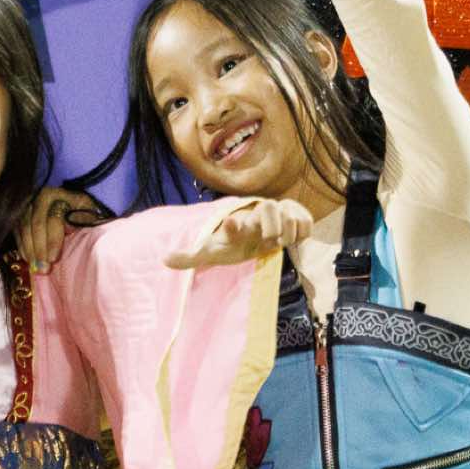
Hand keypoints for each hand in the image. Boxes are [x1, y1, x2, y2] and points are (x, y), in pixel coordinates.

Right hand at [20, 187, 111, 272]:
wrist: (72, 203)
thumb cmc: (83, 212)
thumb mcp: (89, 214)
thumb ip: (86, 224)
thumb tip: (82, 238)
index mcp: (63, 196)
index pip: (54, 218)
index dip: (52, 240)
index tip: (53, 259)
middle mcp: (43, 196)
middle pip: (36, 223)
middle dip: (39, 248)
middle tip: (43, 268)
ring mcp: (30, 202)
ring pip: (24, 226)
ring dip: (29, 249)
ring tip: (35, 267)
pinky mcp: (21, 210)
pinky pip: (17, 228)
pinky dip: (21, 245)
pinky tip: (27, 258)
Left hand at [165, 198, 312, 269]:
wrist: (254, 233)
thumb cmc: (232, 244)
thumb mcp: (213, 253)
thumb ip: (190, 256)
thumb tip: (164, 259)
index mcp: (236, 227)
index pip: (233, 224)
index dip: (233, 226)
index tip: (231, 224)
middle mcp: (256, 215)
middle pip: (268, 209)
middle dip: (272, 228)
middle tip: (270, 242)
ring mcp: (277, 212)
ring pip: (289, 213)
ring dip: (289, 231)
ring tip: (282, 242)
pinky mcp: (294, 213)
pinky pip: (306, 221)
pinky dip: (303, 230)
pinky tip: (295, 239)